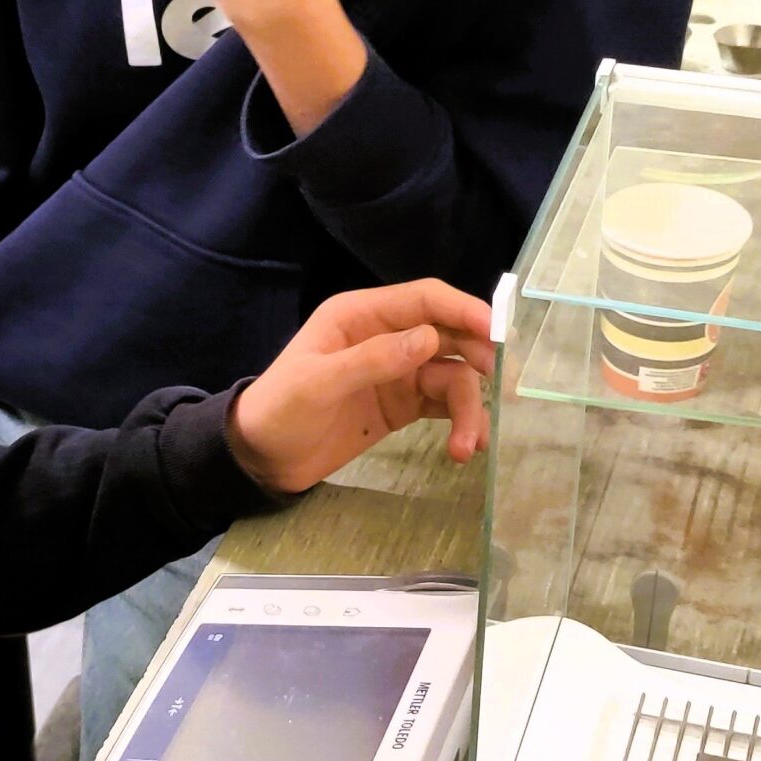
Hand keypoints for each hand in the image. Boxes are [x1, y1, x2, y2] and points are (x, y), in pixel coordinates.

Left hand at [225, 279, 493, 495]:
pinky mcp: (402, 406)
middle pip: (449, 336)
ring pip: (451, 377)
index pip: (424, 300)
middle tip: (500, 391)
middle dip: (477, 361)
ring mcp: (397, 372)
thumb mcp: (318, 383)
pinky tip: (466, 448)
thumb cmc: (280, 411)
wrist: (261, 460)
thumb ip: (372, 360)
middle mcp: (385, 337)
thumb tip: (430, 339)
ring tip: (468, 446)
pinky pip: (443, 406)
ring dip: (468, 408)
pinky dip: (460, 423)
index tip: (497, 332)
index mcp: (361, 316)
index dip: (464, 310)